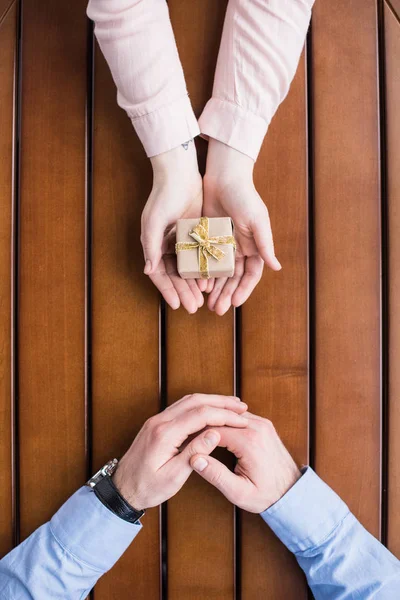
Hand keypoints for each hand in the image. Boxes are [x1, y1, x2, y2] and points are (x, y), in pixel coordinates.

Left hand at [112, 394, 248, 509]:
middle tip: (242, 406)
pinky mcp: (156, 423)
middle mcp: (159, 421)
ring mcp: (156, 420)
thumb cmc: (147, 488)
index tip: (241, 419)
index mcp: (164, 434)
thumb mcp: (173, 477)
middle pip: (195, 401)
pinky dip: (200, 405)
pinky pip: (181, 406)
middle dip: (221, 402)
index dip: (224, 415)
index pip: (201, 415)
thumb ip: (194, 453)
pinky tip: (211, 410)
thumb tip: (215, 433)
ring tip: (231, 405)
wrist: (121, 489)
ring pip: (188, 400)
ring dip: (211, 400)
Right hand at [141, 142, 203, 313]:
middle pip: (175, 276)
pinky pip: (200, 257)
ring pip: (188, 269)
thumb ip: (151, 246)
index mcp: (154, 245)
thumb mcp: (154, 222)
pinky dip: (204, 269)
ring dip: (194, 284)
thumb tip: (148, 271)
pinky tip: (212, 281)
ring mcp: (182, 241)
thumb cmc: (163, 196)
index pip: (160, 275)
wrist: (180, 173)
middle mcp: (166, 246)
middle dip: (184, 292)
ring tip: (203, 299)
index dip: (167, 291)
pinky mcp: (196, 235)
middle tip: (193, 307)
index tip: (176, 305)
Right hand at [190, 411, 300, 512]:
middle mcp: (257, 427)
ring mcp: (262, 423)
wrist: (292, 492)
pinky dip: (224, 422)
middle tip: (183, 433)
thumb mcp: (239, 492)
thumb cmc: (266, 495)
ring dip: (213, 421)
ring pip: (229, 415)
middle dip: (202, 425)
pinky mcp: (263, 424)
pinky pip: (238, 417)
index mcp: (249, 442)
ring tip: (194, 430)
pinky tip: (212, 430)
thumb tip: (194, 459)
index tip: (180, 440)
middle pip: (220, 417)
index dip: (194, 434)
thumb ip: (216, 475)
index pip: (213, 428)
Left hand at [202, 139, 281, 314]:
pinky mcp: (208, 239)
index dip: (244, 290)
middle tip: (218, 310)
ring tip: (208, 304)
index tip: (235, 303)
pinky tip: (198, 286)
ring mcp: (223, 246)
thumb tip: (277, 267)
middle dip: (227, 294)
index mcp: (254, 247)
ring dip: (215, 289)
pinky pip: (206, 262)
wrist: (223, 177)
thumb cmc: (244, 197)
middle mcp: (240, 249)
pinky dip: (203, 274)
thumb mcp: (257, 220)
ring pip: (220, 274)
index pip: (251, 275)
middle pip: (234, 279)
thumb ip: (265, 245)